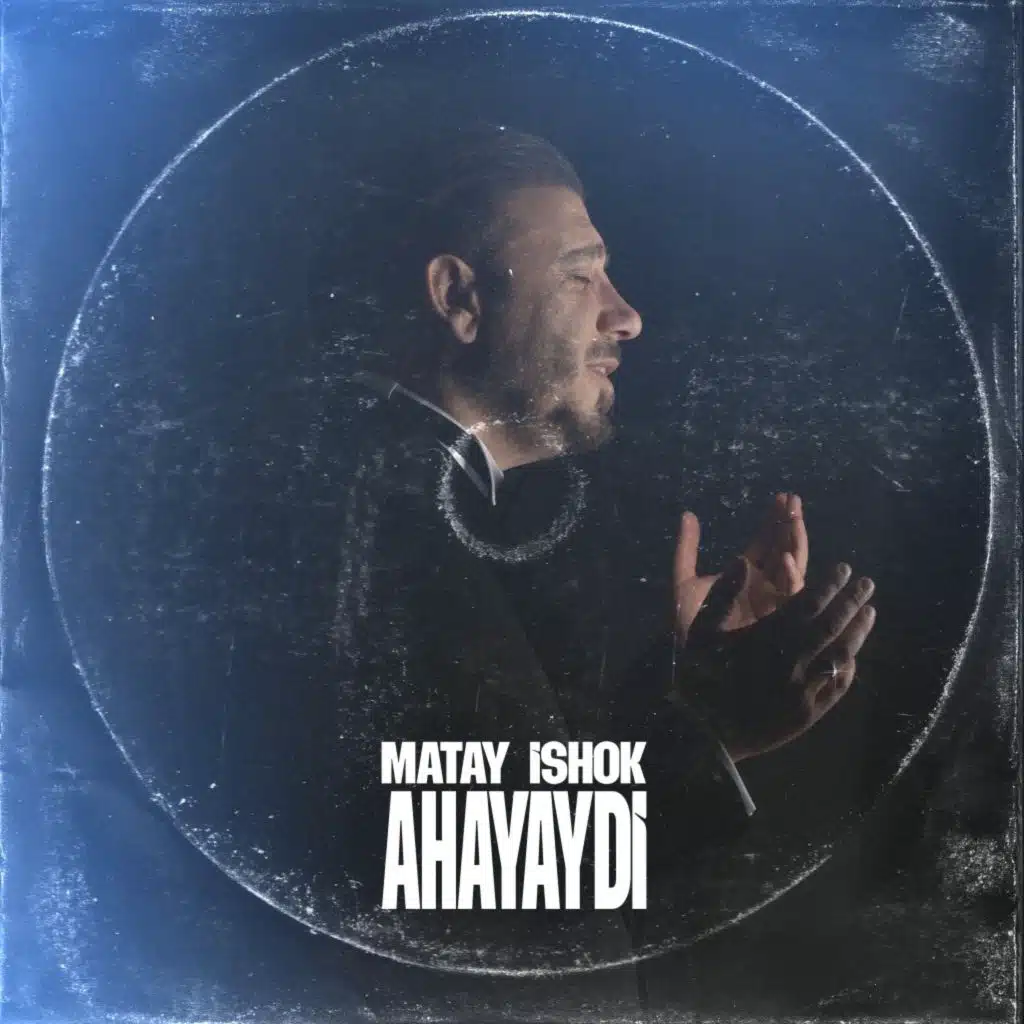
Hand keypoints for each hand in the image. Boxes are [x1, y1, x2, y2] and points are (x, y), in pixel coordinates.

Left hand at [675, 493, 808, 638]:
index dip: (773, 519)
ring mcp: (774, 601)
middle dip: (790, 524)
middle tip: (793, 499)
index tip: (781, 496)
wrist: (689, 657)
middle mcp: (764, 585)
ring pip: (793, 565)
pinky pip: (792, 595)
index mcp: (744, 573)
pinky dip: (790, 575)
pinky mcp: (780, 619)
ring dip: (795, 541)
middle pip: (784, 548)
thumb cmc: (686, 622)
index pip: (765, 541)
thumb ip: (686, 548)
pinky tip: (782, 557)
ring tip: (794, 517)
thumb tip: (687, 514)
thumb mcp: (683, 580)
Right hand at [680, 559, 876, 761]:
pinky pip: (836, 687)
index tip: (844, 569)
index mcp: (769, 636)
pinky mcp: (808, 713)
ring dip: (858, 632)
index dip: (829, 584)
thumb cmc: (699, 677)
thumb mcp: (701, 630)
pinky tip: (854, 658)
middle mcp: (793, 658)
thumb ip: (722, 594)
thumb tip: (741, 561)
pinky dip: (848, 669)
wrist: (703, 732)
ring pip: (841, 654)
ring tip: (870, 614)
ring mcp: (804, 688)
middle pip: (831, 624)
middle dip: (851, 601)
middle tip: (868, 584)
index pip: (809, 602)